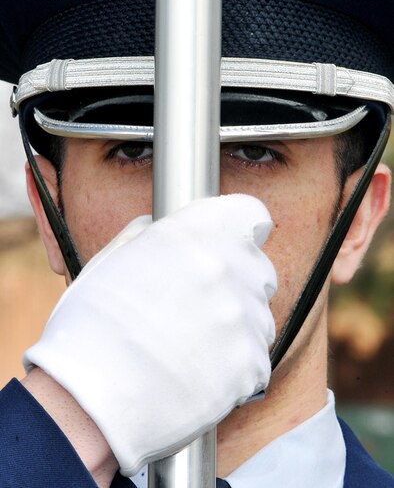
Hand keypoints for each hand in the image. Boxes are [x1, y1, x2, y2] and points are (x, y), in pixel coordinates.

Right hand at [24, 194, 276, 476]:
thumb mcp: (110, 260)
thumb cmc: (89, 329)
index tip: (228, 241)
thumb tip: (160, 228)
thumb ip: (147, 234)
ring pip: (259, 314)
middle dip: (236, 278)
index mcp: (195, 234)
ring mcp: (245, 318)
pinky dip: (234, 365)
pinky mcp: (252, 365)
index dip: (239, 226)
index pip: (251, 212)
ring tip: (193, 343)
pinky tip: (198, 372)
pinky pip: (255, 357)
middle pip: (258, 265)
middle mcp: (229, 268)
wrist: (88, 401)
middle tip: (199, 301)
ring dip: (236, 323)